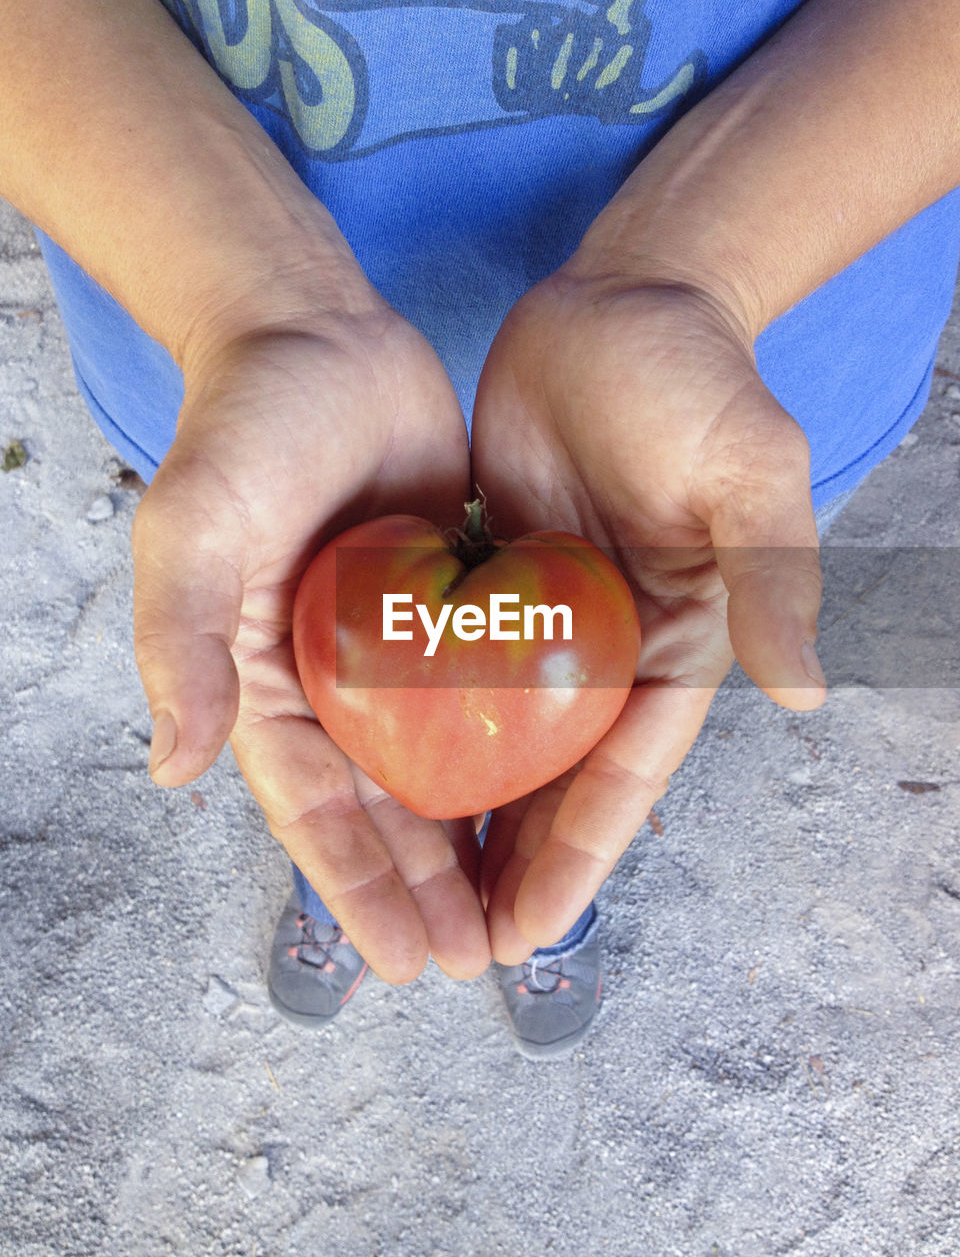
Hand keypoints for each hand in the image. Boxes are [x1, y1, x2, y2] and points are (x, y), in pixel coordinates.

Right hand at [132, 299, 490, 983]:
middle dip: (429, 888)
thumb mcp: (194, 529)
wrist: (317, 335)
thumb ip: (184, 642)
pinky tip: (556, 796)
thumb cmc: (241, 428)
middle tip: (479, 960)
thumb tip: (173, 768)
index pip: (314, 810)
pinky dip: (518, 748)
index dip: (357, 891)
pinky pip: (494, 691)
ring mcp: (402, 645)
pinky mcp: (458, 604)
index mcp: (270, 680)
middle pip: (387, 805)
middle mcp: (337, 677)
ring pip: (447, 764)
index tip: (404, 963)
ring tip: (522, 910)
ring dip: (478, 839)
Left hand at [471, 273, 825, 962]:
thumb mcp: (747, 472)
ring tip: (420, 893)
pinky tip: (384, 778)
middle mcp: (608, 648)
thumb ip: (769, 576)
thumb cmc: (697, 380)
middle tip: (462, 948)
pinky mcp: (490, 582)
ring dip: (468, 820)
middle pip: (558, 782)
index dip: (580, 857)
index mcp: (674, 642)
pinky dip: (428, 731)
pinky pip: (454, 674)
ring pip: (502, 745)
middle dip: (516, 866)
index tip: (530, 930)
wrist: (621, 303)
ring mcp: (544, 622)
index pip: (625, 773)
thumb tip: (803, 691)